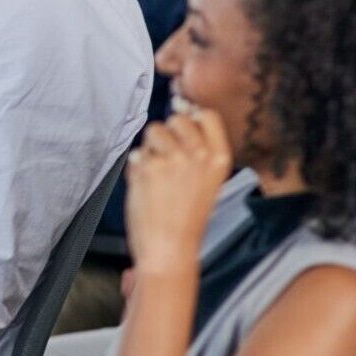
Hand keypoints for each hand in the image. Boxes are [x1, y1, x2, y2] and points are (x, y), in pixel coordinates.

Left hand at [122, 105, 231, 276]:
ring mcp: (172, 159)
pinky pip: (136, 153)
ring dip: (150, 148)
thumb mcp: (206, 179)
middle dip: (167, 133)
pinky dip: (136, 167)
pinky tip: (145, 186)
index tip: (183, 133)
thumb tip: (182, 107)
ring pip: (153, 130)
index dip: (191, 118)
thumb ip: (197, 146)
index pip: (207, 115)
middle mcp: (199, 155)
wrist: (170, 248)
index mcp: (219, 158)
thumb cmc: (187, 217)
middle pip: (177, 118)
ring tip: (156, 174)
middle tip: (167, 161)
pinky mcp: (147, 167)